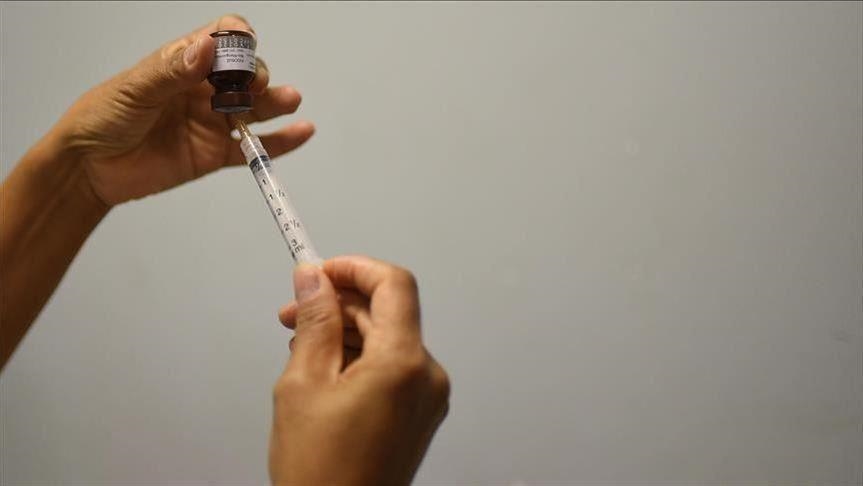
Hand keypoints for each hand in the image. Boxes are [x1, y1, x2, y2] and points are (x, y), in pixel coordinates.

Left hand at [51, 14, 312, 206]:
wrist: (89, 168)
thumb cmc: (102, 119)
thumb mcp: (134, 89)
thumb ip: (172, 70)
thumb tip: (207, 47)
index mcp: (183, 63)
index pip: (222, 39)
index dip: (237, 40)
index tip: (242, 50)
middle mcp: (203, 89)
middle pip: (246, 73)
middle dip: (256, 75)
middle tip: (250, 86)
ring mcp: (212, 121)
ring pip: (256, 107)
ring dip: (277, 102)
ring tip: (290, 100)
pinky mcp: (215, 153)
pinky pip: (254, 147)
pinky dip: (281, 142)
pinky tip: (302, 132)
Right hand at [272, 256, 449, 484]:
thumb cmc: (321, 474)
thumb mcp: (304, 384)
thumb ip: (314, 322)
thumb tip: (313, 280)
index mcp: (403, 364)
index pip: (393, 284)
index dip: (354, 268)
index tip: (321, 271)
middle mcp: (427, 377)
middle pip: (388, 312)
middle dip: (340, 304)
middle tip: (295, 312)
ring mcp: (427, 397)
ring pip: (388, 338)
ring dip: (347, 331)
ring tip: (302, 347)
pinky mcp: (419, 412)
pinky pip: (393, 365)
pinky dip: (361, 357)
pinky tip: (326, 369)